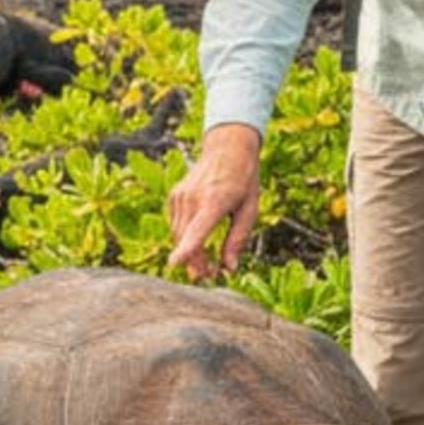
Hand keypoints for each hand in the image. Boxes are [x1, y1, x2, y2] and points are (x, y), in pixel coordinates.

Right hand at [166, 123, 263, 281]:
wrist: (228, 148)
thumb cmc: (243, 179)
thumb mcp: (249, 210)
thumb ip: (237, 239)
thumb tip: (229, 268)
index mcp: (215, 201)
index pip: (197, 230)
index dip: (186, 249)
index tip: (173, 264)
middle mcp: (193, 198)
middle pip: (186, 240)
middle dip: (195, 262)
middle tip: (208, 276)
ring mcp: (180, 196)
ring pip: (178, 234)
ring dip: (190, 252)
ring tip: (205, 264)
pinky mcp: (174, 196)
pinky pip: (176, 224)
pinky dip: (184, 236)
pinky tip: (198, 239)